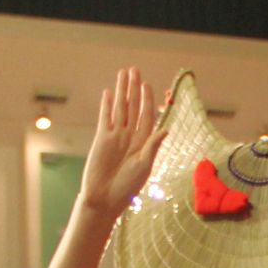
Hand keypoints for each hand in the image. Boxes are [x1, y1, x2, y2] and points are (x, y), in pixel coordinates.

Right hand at [80, 69, 167, 218]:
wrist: (105, 198)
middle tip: (135, 70)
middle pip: (133, 107)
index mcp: (143, 142)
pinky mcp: (101, 138)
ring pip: (120, 108)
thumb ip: (152, 146)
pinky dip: (107, 105)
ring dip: (121, 91)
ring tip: (123, 73)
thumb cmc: (127, 187)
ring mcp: (115, 136)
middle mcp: (130, 136)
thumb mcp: (144, 166)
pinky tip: (109, 93)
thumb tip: (165, 129)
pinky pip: (105, 118)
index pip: (146, 115)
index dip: (147, 100)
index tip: (147, 85)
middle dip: (134, 88)